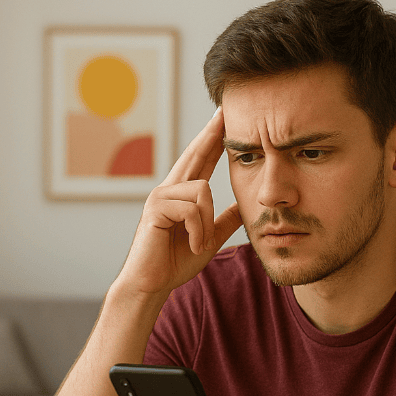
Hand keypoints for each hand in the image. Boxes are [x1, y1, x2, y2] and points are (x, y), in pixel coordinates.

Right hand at [118, 107, 242, 298]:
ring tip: (198, 243)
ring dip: (206, 224)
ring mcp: (160, 197)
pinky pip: (192, 209)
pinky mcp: (156, 208)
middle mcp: (168, 189)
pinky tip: (192, 244)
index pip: (200, 160)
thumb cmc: (174, 263)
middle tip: (224, 111)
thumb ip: (224, 221)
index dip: (212, 139)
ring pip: (203, 191)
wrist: (151, 284)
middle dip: (211, 134)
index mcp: (181, 195)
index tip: (224, 118)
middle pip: (195, 154)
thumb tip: (244, 204)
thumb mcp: (208, 239)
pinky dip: (198, 231)